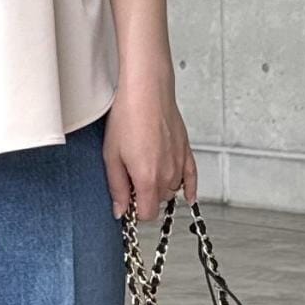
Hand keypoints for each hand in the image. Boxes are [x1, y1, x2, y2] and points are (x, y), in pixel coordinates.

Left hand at [102, 73, 196, 220]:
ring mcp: (180, 163)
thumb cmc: (128, 117)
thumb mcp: (111, 156)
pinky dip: (190, 188)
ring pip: (172, 189)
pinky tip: (188, 196)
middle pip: (158, 201)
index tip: (127, 200)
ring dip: (160, 187)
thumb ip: (117, 187)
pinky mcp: (186, 151)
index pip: (147, 214)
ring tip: (147, 169)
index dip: (134, 210)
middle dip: (145, 196)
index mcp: (148, 179)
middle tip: (131, 178)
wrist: (147, 91)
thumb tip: (120, 211)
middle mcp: (168, 175)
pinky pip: (192, 178)